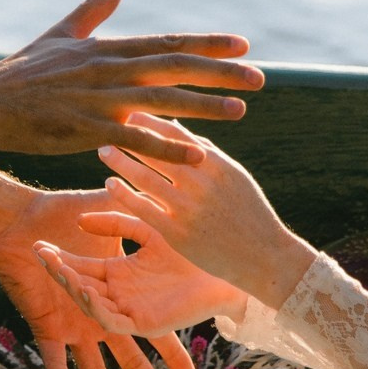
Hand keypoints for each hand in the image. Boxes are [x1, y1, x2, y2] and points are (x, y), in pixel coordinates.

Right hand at [0, 0, 263, 163]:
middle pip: (175, 66)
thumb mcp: (62, 34)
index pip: (167, 43)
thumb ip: (94, 10)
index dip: (207, 43)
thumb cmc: (22, 73)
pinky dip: (167, 146)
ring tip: (240, 110)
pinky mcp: (86, 128)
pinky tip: (196, 156)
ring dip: (204, 105)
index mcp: (108, 49)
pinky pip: (135, 138)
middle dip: (220, 72)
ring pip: (162, 99)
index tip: (242, 44)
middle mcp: (110, 69)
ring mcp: (99, 98)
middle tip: (259, 77)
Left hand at [0, 188, 200, 368]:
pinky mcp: (48, 327)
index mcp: (121, 296)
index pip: (154, 334)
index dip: (173, 357)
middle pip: (132, 363)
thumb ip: (131, 217)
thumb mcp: (112, 217)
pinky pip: (54, 362)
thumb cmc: (62, 211)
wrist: (19, 221)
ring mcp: (75, 326)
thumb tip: (168, 214)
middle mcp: (101, 316)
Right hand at [35, 209, 250, 337]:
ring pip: (90, 305)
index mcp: (119, 274)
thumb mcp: (149, 225)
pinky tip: (84, 317)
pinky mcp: (143, 325)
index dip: (60, 257)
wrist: (231, 264)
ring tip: (60, 271)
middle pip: (79, 286)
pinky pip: (113, 325)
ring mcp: (128, 312)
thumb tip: (85, 218)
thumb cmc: (194, 245)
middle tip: (38, 253)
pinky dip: (95, 320)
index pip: (81, 266)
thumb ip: (119, 221)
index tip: (39, 243)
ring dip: (72, 289)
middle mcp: (119, 295)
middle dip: (58, 271)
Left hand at [95, 116, 317, 309]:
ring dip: (120, 161)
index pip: (179, 135)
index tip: (132, 112)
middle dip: (130, 137)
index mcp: (218, 166)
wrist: (263, 256)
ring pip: (145, 177)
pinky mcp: (177, 233)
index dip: (152, 121)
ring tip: (104, 150)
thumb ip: (206, 151)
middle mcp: (202, 184)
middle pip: (157, 151)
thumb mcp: (235, 176)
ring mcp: (188, 209)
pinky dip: (123, 193)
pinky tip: (110, 183)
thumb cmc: (248, 212)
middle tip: (107, 126)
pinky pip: (143, 208)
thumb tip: (175, 125)